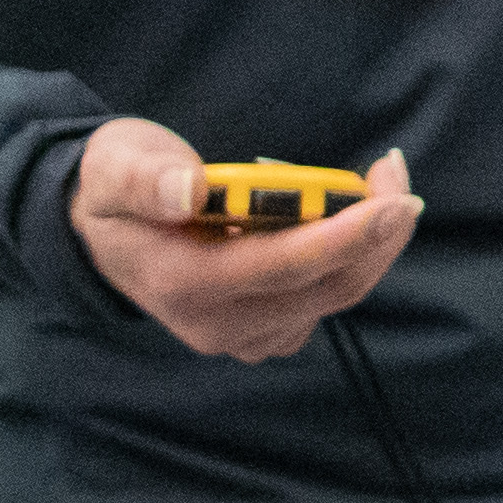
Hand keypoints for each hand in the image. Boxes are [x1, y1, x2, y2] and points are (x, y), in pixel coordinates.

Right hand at [72, 117, 419, 362]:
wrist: (106, 232)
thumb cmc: (117, 188)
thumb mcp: (113, 167)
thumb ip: (146, 181)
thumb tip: (189, 189)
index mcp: (180, 282)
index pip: (281, 267)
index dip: (345, 235)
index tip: (393, 200)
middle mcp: (216, 324)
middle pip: (325, 288)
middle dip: (375, 232)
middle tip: (396, 173)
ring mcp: (243, 335)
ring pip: (334, 295)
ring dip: (372, 243)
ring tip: (383, 180)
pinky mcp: (265, 332)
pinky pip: (325, 299)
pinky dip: (353, 256)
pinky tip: (355, 213)